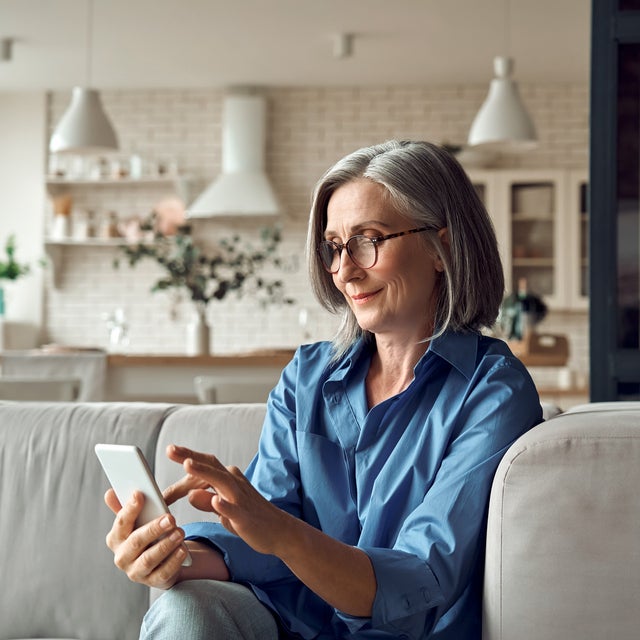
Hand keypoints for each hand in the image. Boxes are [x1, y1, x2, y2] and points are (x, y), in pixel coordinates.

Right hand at [104, 489, 187, 588]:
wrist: (161, 561)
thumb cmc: (147, 535)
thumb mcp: (138, 521)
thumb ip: (126, 507)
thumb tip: (109, 493)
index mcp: (116, 539)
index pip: (121, 523)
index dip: (130, 509)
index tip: (140, 494)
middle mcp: (122, 557)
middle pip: (136, 542)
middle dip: (153, 529)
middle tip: (170, 518)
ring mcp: (136, 572)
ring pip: (149, 559)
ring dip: (165, 545)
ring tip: (180, 532)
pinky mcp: (153, 581)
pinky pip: (163, 573)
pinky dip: (174, 561)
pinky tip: (182, 550)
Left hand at [166, 444, 291, 556]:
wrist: (279, 531)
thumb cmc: (249, 518)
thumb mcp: (223, 509)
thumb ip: (206, 501)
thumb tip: (190, 494)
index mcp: (229, 479)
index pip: (205, 465)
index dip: (187, 458)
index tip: (171, 450)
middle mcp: (234, 483)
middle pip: (211, 466)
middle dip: (190, 456)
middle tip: (170, 449)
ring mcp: (240, 498)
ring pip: (221, 481)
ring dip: (204, 472)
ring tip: (187, 464)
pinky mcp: (245, 516)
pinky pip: (233, 509)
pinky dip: (224, 504)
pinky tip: (214, 501)